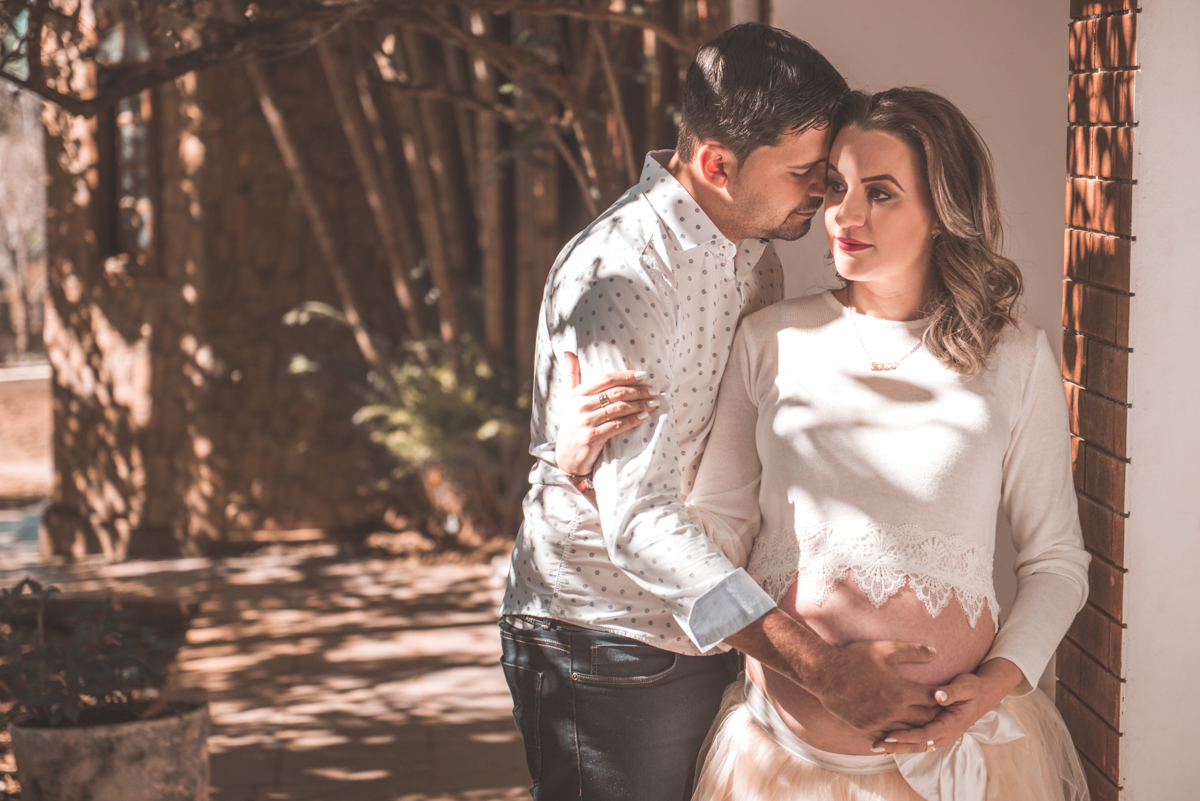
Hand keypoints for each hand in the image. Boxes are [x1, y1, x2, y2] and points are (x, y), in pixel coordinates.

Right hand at [554, 351, 658, 476]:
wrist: (567, 458)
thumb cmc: (573, 426)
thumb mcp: (568, 399)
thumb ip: (572, 375)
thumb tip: (568, 351)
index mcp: (577, 393)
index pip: (606, 379)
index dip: (627, 376)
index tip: (644, 375)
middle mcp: (580, 405)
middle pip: (616, 393)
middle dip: (638, 390)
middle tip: (655, 391)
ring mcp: (585, 422)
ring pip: (619, 408)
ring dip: (640, 405)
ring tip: (653, 403)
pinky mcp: (592, 437)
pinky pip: (617, 426)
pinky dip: (633, 421)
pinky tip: (644, 417)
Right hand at [812, 639, 941, 738]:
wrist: (826, 674)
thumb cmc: (856, 658)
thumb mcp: (886, 649)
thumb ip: (913, 651)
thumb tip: (936, 653)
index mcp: (902, 692)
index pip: (934, 699)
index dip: (943, 697)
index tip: (946, 695)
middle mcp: (895, 711)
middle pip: (926, 720)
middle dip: (935, 715)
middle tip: (942, 712)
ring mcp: (880, 722)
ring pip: (909, 733)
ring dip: (918, 728)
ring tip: (925, 723)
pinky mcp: (867, 729)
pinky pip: (889, 739)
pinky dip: (898, 736)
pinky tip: (902, 732)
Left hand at [872, 658, 1023, 753]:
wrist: (982, 695)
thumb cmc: (971, 688)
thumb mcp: (965, 686)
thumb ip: (951, 691)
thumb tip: (938, 695)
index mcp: (952, 724)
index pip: (926, 734)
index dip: (906, 736)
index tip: (889, 734)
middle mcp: (946, 734)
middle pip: (918, 745)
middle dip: (897, 747)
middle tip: (875, 745)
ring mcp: (941, 736)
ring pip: (917, 746)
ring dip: (897, 748)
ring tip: (875, 745)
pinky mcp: (936, 734)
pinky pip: (918, 742)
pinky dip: (902, 743)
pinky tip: (886, 741)